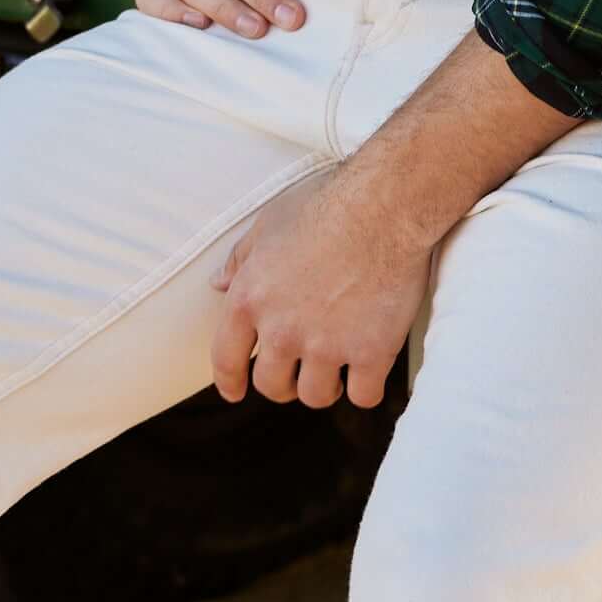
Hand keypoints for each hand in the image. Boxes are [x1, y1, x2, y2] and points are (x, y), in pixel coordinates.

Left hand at [210, 171, 429, 409]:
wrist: (383, 205)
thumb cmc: (324, 204)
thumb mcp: (269, 223)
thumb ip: (240, 258)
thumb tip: (219, 284)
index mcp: (250, 298)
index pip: (225, 358)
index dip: (230, 380)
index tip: (236, 390)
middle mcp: (282, 329)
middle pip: (272, 385)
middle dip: (283, 382)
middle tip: (299, 368)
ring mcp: (327, 345)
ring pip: (316, 396)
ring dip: (324, 386)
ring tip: (336, 365)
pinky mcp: (371, 353)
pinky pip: (363, 396)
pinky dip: (366, 386)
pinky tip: (369, 368)